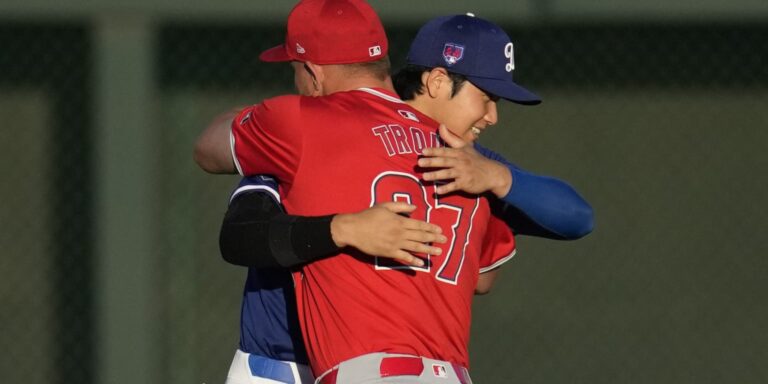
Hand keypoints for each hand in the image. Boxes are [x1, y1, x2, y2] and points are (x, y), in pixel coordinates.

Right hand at [330, 202, 446, 266]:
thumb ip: (400, 206)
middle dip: (434, 238)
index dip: (431, 227)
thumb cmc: (368, 216)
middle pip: (420, 236)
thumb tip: (415, 208)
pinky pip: (404, 257)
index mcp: (400, 220)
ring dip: (428, 250)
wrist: (354, 229)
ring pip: (415, 247)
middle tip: (444, 240)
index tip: (439, 230)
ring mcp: (395, 244)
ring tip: (438, 252)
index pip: (419, 224)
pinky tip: (422, 263)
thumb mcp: (384, 206)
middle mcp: (400, 233)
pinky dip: (414, 260)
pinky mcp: (389, 252)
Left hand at [418, 124, 511, 196]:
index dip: (433, 151)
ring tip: (424, 177)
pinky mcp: (466, 183)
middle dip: (431, 162)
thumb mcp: (465, 147)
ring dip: (436, 175)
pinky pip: (454, 186)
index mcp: (459, 153)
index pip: (444, 151)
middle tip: (419, 163)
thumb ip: (451, 138)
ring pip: (448, 173)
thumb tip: (441, 126)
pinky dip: (446, 188)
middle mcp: (460, 162)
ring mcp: (463, 173)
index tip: (423, 151)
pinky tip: (438, 191)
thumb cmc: (476, 159)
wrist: (492, 173)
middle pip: (444, 161)